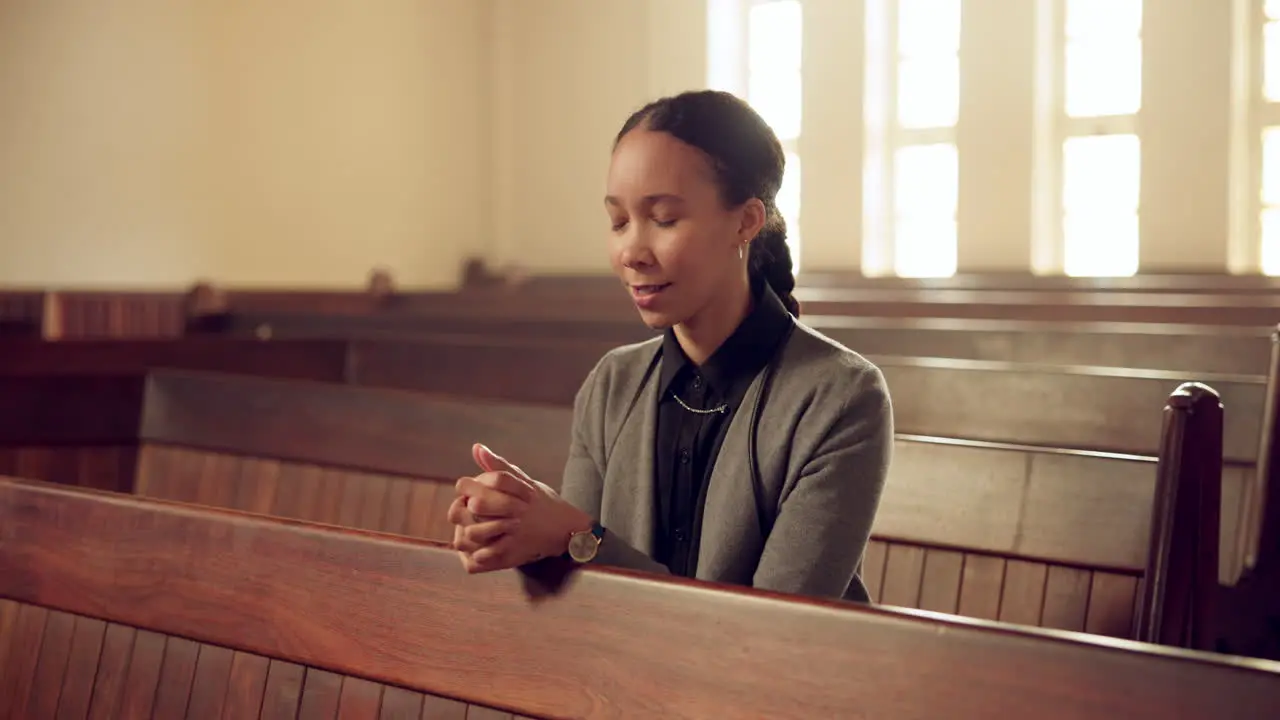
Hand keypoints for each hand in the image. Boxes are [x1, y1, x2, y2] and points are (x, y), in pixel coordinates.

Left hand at [449, 443, 593, 573]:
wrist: (566, 530)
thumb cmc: (540, 502)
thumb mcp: (524, 482)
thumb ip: (498, 466)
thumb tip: (476, 446)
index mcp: (519, 490)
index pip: (490, 480)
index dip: (470, 484)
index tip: (465, 488)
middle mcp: (518, 510)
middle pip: (479, 504)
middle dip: (468, 505)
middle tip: (467, 508)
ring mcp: (516, 532)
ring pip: (476, 531)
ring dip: (468, 530)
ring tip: (470, 528)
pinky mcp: (515, 552)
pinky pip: (487, 554)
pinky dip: (479, 553)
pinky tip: (479, 548)